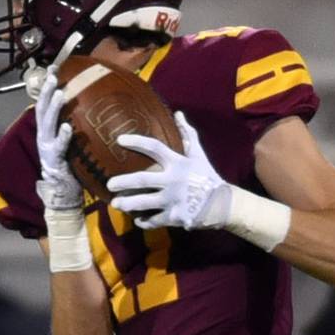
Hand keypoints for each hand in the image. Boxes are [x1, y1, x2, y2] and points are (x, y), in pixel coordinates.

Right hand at [34, 70, 82, 212]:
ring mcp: (47, 147)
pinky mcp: (54, 160)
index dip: (48, 88)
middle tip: (54, 75)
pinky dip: (63, 136)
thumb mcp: (72, 144)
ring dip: (53, 106)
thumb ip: (76, 129)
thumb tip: (92, 113)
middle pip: (43, 108)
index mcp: (47, 130)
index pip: (45, 104)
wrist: (62, 192)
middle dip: (48, 91)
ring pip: (47, 122)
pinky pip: (59, 146)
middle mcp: (44, 135)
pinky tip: (68, 127)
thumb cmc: (71, 167)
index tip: (55, 70)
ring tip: (60, 93)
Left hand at [108, 111, 230, 230]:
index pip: (154, 147)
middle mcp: (172, 181)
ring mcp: (173, 200)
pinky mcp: (175, 216)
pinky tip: (137, 220)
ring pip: (144, 203)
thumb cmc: (208, 177)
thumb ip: (187, 135)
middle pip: (142, 180)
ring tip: (115, 204)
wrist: (224, 205)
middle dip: (123, 182)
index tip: (120, 140)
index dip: (136, 142)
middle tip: (110, 184)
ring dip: (128, 204)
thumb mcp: (199, 155)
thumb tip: (178, 114)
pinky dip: (145, 221)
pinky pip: (155, 220)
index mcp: (177, 163)